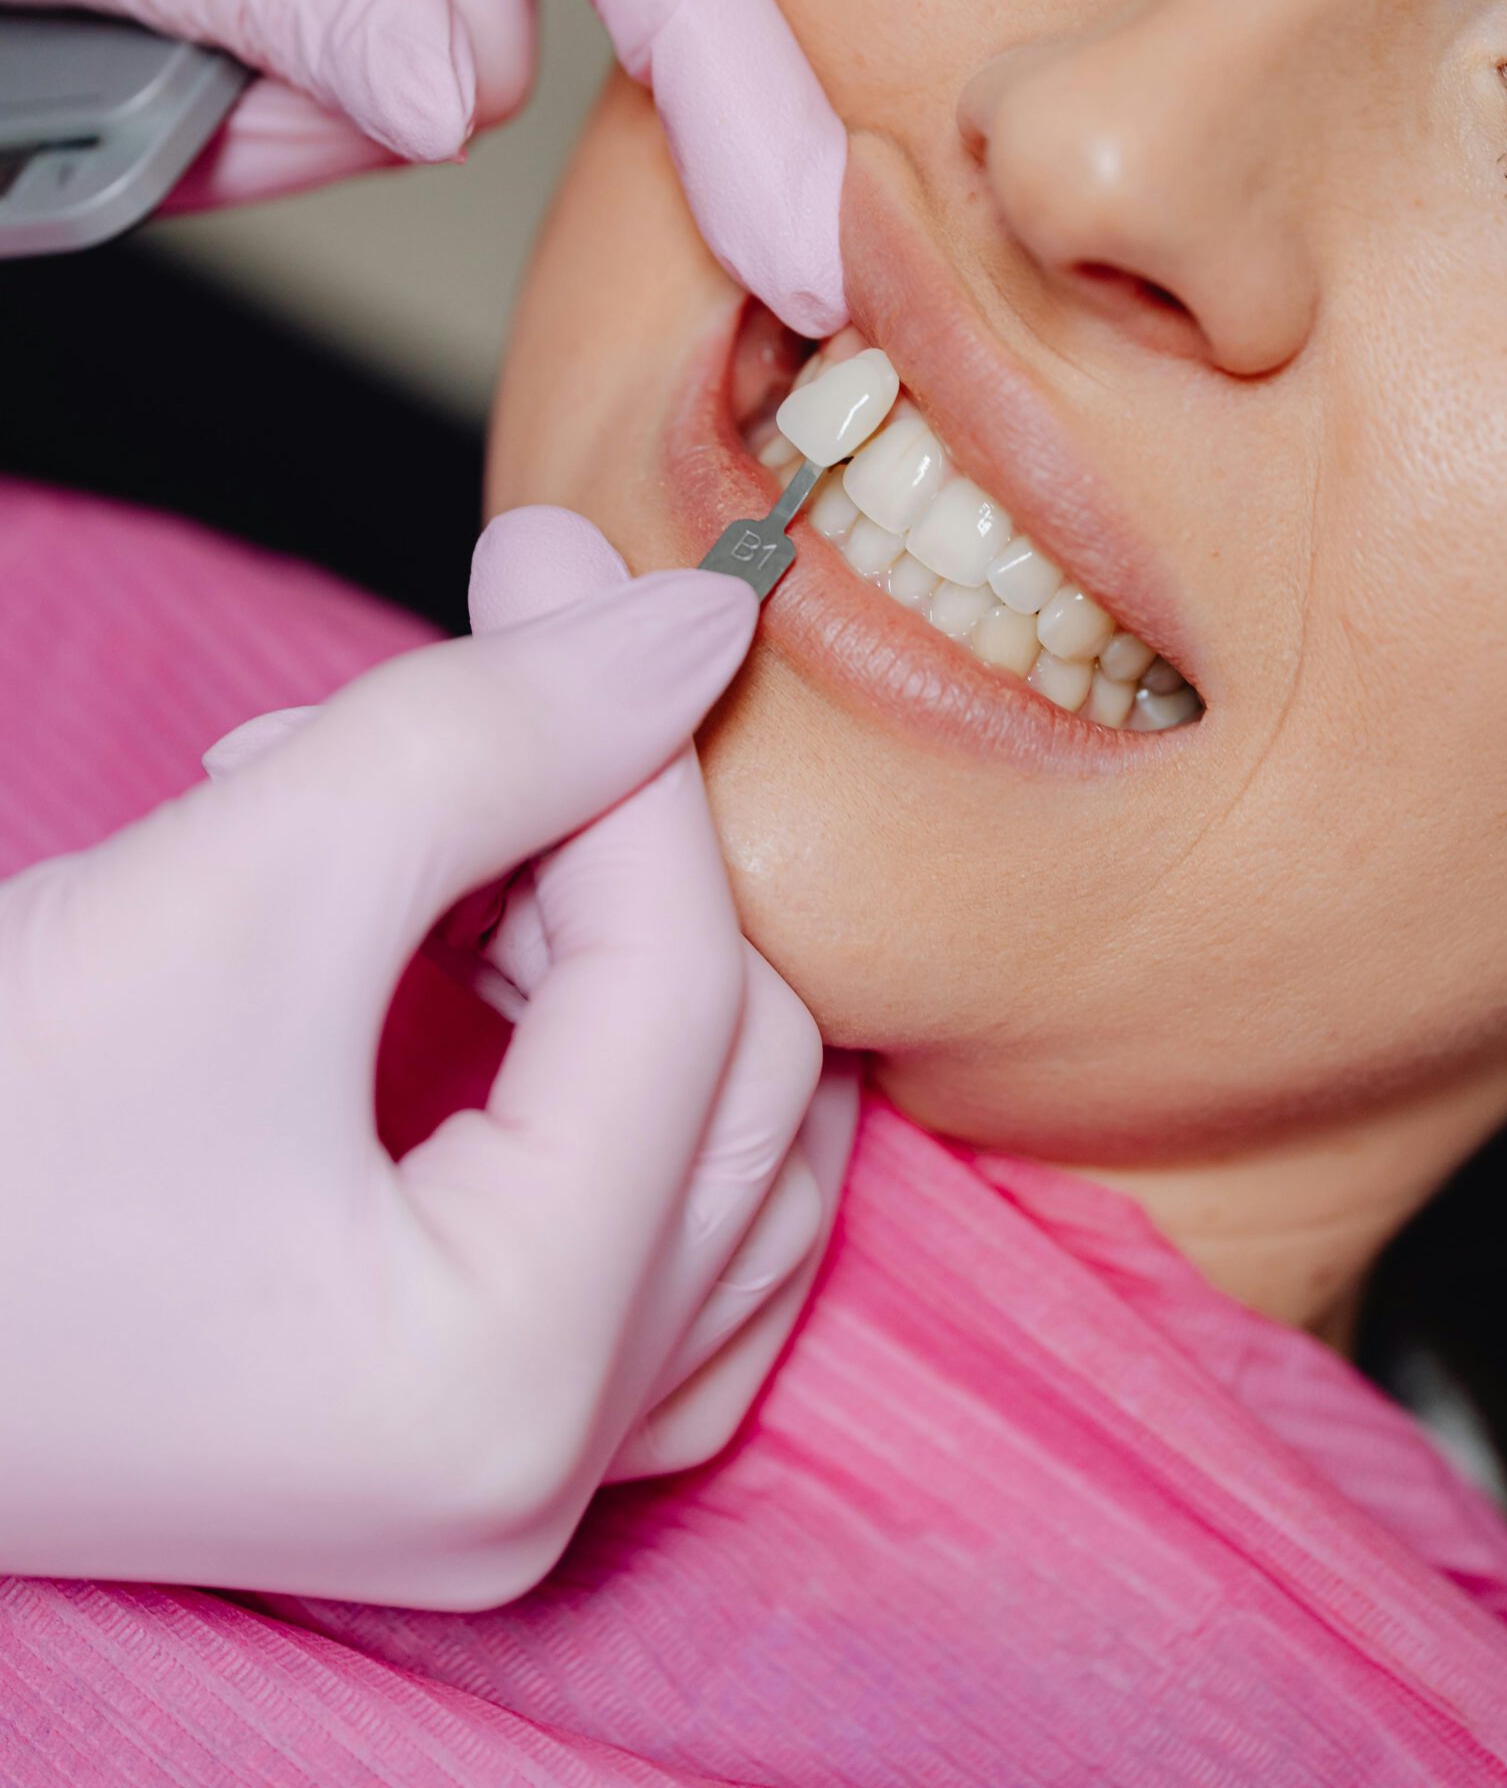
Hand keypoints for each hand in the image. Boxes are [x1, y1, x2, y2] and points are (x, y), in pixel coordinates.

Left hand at [0, 0, 844, 333]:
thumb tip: (452, 97)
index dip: (726, 80)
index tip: (797, 244)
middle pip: (490, 21)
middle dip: (326, 81)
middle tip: (151, 27)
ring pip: (427, 64)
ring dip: (274, 98)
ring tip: (134, 13)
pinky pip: (376, 55)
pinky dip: (265, 88)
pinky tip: (170, 20)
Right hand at [0, 514, 845, 1605]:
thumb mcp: (234, 888)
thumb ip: (493, 738)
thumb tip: (694, 628)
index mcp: (505, 1381)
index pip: (680, 992)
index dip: (633, 748)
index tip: (558, 570)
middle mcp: (536, 1476)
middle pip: (729, 1076)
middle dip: (613, 850)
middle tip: (479, 691)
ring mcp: (489, 1479)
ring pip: (700, 1148)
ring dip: (598, 942)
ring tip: (415, 822)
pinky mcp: (434, 1433)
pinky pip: (627, 1225)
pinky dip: (576, 1053)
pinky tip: (462, 932)